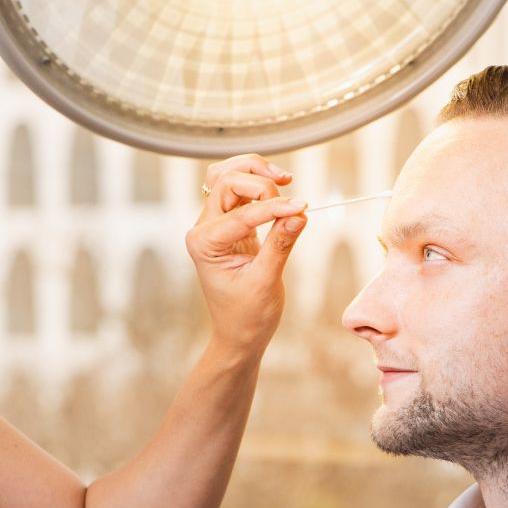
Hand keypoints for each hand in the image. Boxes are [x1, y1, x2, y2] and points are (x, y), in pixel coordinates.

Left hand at [185, 153, 306, 353]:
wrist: (240, 334)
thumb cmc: (247, 315)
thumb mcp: (266, 281)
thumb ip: (281, 244)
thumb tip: (299, 213)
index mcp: (204, 243)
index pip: (242, 212)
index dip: (274, 208)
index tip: (303, 208)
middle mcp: (204, 228)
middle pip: (226, 180)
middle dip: (260, 182)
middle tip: (292, 199)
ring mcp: (215, 224)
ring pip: (229, 178)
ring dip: (256, 173)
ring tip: (285, 179)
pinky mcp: (230, 224)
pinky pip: (240, 192)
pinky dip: (260, 185)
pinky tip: (282, 191)